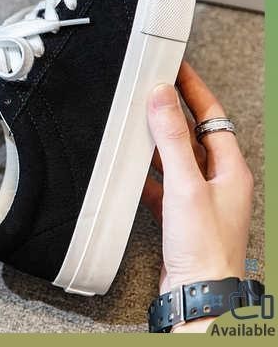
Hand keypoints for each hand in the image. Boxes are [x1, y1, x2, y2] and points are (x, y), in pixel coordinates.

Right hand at [142, 62, 253, 331]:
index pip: (211, 115)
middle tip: (153, 88)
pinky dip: (147, 171)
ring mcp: (199, 196)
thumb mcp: (185, 184)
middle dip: (173, 110)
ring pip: (176, 156)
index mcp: (229, 168)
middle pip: (193, 133)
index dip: (194, 89)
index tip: (177, 68)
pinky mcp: (180, 213)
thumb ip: (172, 138)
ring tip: (138, 119)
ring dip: (158, 139)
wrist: (197, 294)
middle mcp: (217, 179)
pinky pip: (162, 182)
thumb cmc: (204, 247)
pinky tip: (132, 166)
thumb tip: (162, 97)